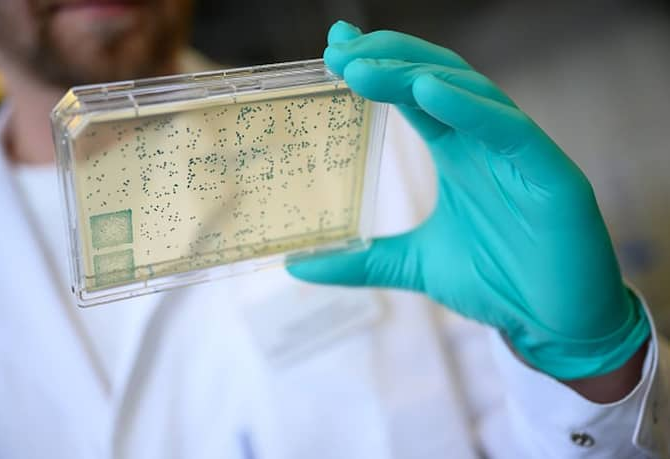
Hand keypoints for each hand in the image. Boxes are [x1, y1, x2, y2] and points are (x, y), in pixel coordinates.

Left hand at [288, 21, 648, 379]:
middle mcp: (485, 143)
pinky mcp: (552, 177)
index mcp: (458, 152)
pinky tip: (428, 91)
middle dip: (387, 58)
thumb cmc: (496, 282)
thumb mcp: (415, 265)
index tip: (333, 50)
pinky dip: (470, 108)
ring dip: (417, 73)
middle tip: (339, 50)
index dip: (378, 66)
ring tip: (365, 68)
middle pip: (437, 78)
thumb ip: (362, 260)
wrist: (552, 326)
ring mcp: (519, 155)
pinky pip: (510, 131)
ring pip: (470, 93)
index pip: (415, 93)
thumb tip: (297, 265)